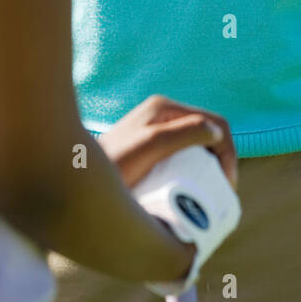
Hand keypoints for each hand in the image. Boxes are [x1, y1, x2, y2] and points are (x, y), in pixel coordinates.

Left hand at [98, 94, 236, 189]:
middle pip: (208, 133)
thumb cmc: (109, 164)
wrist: (72, 178)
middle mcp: (162, 113)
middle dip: (221, 160)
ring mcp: (155, 129)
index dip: (228, 152)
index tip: (227, 185)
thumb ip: (182, 134)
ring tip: (209, 194)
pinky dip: (195, 169)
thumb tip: (217, 131)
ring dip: (209, 166)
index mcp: (165, 107)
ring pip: (197, 145)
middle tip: (221, 193)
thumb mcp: (149, 148)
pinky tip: (192, 188)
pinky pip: (183, 154)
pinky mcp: (149, 146)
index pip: (215, 122)